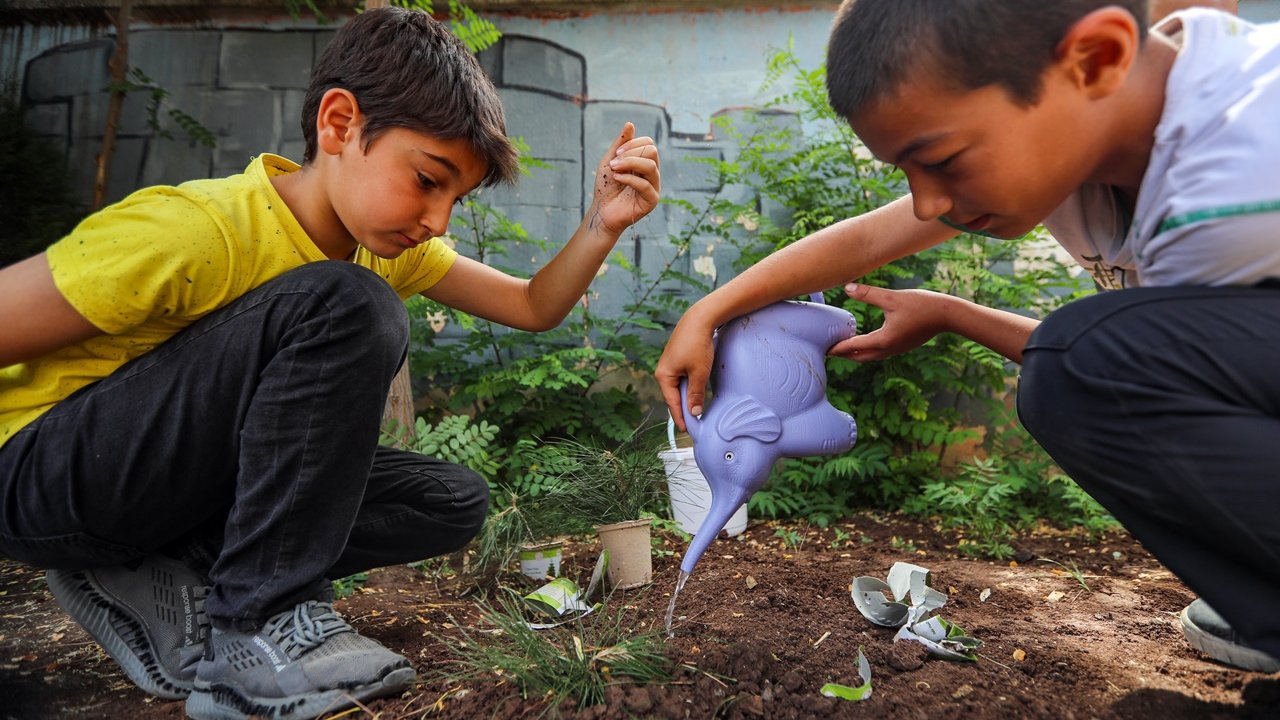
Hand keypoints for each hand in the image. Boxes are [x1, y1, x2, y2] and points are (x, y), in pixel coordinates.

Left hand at [588, 122, 660, 234]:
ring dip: (629, 164)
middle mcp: (653, 173)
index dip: (632, 144)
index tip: (616, 153)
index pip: (649, 143)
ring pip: (651, 166)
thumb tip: (630, 124)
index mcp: (645, 162)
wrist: (601, 211)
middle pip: (652, 151)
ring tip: (614, 169)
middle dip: (631, 153)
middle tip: (614, 162)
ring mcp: (654, 187)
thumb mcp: (610, 160)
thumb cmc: (606, 187)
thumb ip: (620, 144)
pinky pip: (645, 184)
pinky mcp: (652, 200)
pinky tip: (617, 179)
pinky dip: (628, 178)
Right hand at [655, 309, 715, 431]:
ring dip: (687, 397)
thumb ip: (696, 394)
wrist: (699, 319)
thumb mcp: (699, 373)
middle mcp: (663, 371)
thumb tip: (694, 412)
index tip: (687, 430)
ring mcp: (669, 364)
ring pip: (678, 387)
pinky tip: (695, 391)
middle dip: (682, 409)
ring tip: (695, 410)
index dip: (680, 417)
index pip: (672, 403)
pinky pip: (681, 378)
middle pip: (673, 396)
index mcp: (664, 376)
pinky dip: (688, 386)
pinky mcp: (677, 358)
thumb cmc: (697, 345)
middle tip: (693, 423)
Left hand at [828, 283, 952, 361]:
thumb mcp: (892, 297)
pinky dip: (867, 350)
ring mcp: (896, 350)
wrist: (948, 316)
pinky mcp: (902, 346)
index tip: (822, 348)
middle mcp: (888, 349)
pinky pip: (879, 353)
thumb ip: (869, 294)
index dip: (836, 347)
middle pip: (859, 357)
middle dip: (843, 354)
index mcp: (882, 340)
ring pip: (869, 357)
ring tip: (842, 347)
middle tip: (827, 350)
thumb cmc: (921, 305)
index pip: (852, 347)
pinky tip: (865, 342)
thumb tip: (847, 288)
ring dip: (855, 353)